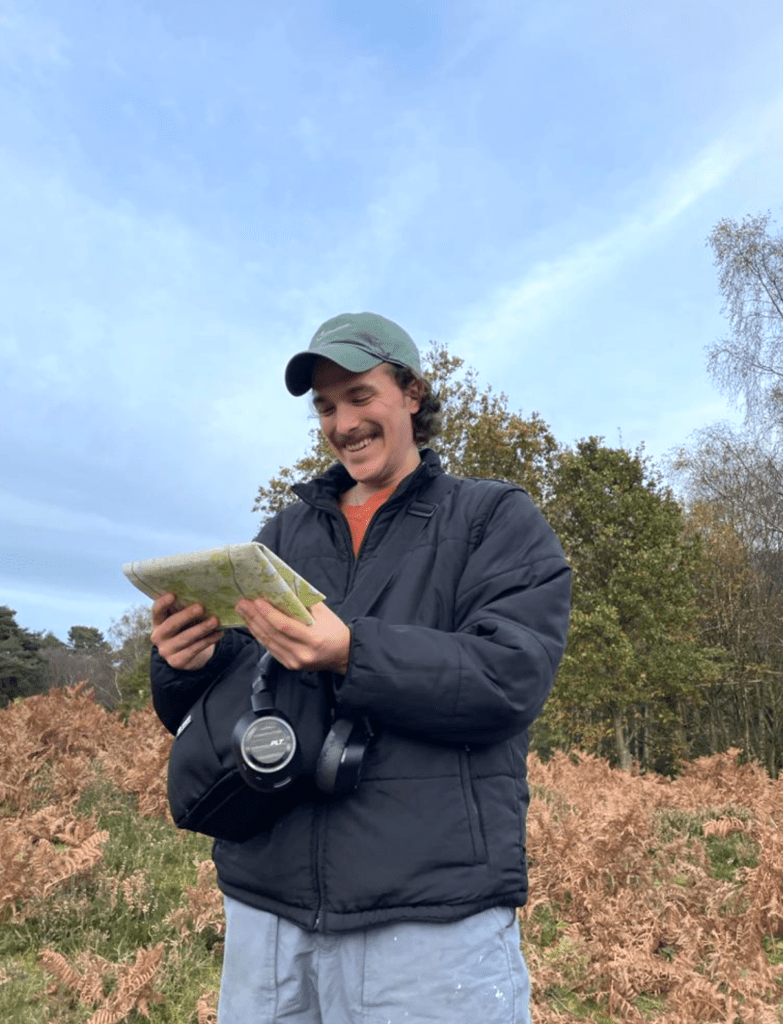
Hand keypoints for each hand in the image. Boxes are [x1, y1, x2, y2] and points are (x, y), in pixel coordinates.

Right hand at [151, 593, 223, 670]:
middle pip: (171, 624)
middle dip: (186, 615)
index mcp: (158, 621)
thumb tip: (199, 591)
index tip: (173, 595)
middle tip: (201, 607)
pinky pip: (194, 650)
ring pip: (184, 638)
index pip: (156, 611)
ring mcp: (166, 650)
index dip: (163, 603)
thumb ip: (183, 606)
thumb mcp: (181, 616)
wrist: (186, 653)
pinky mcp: (177, 661)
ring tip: (215, 621)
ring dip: (201, 628)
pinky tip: (219, 633)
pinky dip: (208, 640)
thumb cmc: (185, 627)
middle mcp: (158, 636)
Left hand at [235, 597, 350, 674]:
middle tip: (242, 603)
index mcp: (313, 639)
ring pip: (268, 642)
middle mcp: (302, 653)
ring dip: (253, 625)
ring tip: (243, 612)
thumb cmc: (334, 630)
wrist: (343, 654)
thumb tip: (281, 590)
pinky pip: (270, 649)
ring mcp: (295, 662)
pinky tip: (253, 625)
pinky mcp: (290, 665)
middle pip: (272, 634)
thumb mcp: (323, 613)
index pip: (284, 626)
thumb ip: (303, 602)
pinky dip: (260, 636)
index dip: (267, 613)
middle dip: (255, 617)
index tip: (256, 601)